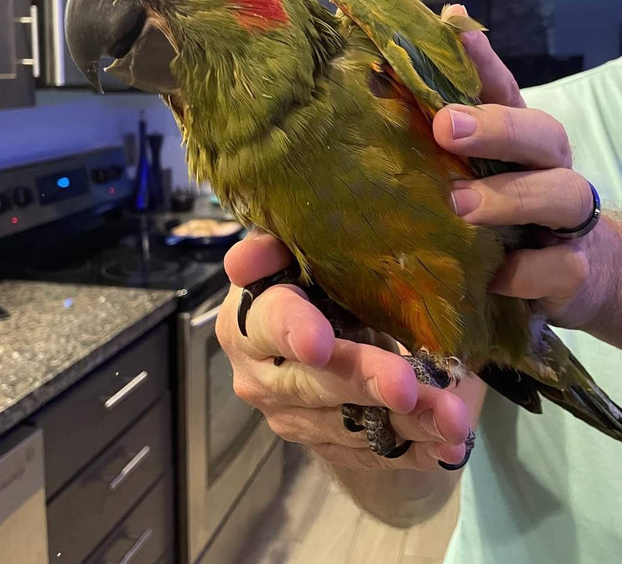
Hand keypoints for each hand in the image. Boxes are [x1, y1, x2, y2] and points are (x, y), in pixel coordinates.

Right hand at [217, 232, 475, 470]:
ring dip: (404, 423)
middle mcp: (262, 377)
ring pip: (350, 424)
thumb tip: (272, 252)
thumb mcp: (305, 249)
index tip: (319, 343)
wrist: (327, 323)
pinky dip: (414, 449)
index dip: (292, 330)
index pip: (267, 322)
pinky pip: (372, 454)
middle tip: (406, 387)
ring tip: (451, 418)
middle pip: (314, 382)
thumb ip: (286, 244)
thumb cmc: (317, 274)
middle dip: (364, 382)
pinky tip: (448, 446)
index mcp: (248, 319)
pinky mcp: (327, 445)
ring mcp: (293, 418)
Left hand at [433, 18, 621, 333]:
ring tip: (461, 205)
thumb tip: (383, 86)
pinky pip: (556, 268)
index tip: (451, 23)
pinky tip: (495, 275)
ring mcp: (566, 218)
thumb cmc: (506, 212)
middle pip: (539, 132)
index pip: (502, 89)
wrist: (572, 273)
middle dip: (496, 126)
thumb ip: (440, 141)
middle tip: (446, 127)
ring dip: (510, 197)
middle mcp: (548, 167)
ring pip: (560, 193)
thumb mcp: (474, 174)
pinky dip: (524, 272)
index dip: (481, 58)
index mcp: (518, 140)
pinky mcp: (572, 269)